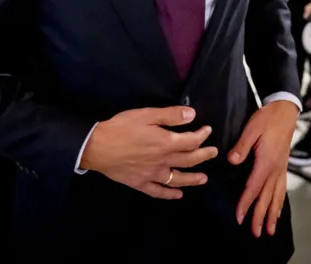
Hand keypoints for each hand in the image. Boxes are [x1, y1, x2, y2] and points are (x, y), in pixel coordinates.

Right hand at [79, 106, 217, 198]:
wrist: (97, 147)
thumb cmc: (121, 127)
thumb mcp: (146, 115)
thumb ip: (170, 115)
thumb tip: (192, 115)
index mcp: (166, 143)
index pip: (191, 141)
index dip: (202, 135)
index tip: (207, 130)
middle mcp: (163, 161)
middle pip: (189, 160)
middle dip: (204, 156)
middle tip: (213, 153)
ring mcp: (152, 175)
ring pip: (178, 179)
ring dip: (193, 179)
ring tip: (204, 179)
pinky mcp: (140, 184)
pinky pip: (159, 192)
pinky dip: (170, 194)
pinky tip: (178, 195)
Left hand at [228, 100, 298, 237]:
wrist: (285, 111)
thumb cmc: (267, 118)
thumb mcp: (252, 128)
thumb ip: (242, 146)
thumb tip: (232, 161)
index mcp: (266, 162)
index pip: (253, 188)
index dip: (246, 203)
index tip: (239, 218)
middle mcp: (275, 169)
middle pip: (266, 197)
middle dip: (260, 216)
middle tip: (256, 233)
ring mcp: (281, 169)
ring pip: (276, 196)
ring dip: (272, 214)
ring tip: (270, 230)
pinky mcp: (283, 166)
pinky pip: (282, 189)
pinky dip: (279, 202)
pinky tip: (277, 210)